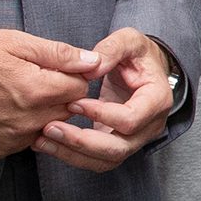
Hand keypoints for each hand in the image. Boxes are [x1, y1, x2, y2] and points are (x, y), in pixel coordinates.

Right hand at [0, 29, 101, 160]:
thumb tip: (94, 61)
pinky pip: (23, 141)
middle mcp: (26, 121)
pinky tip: (0, 109)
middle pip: (67, 111)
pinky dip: (19, 127)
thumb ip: (58, 53)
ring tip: (14, 93)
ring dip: (40, 113)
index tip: (55, 68)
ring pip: (47, 128)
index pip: (81, 89)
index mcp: (35, 90)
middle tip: (33, 78)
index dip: (72, 76)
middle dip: (58, 94)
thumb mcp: (14, 41)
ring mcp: (10, 140)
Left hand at [36, 29, 178, 173]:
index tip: (74, 102)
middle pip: (118, 148)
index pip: (130, 119)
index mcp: (157, 100)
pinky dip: (72, 156)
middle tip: (51, 127)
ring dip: (73, 154)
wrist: (144, 70)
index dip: (101, 114)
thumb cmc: (138, 55)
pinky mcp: (119, 144)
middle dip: (81, 141)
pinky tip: (49, 143)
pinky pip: (98, 161)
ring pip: (106, 160)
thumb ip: (111, 49)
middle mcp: (151, 126)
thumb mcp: (128, 40)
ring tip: (44, 139)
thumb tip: (92, 66)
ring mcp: (136, 139)